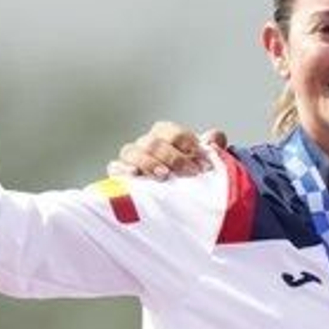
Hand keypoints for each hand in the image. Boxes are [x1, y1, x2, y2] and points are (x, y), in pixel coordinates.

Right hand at [107, 122, 224, 179]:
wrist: (176, 197)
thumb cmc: (189, 173)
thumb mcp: (203, 160)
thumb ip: (211, 146)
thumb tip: (214, 139)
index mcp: (164, 136)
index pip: (169, 131)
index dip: (185, 142)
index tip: (201, 160)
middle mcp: (146, 144)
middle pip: (152, 142)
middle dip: (173, 157)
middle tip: (190, 172)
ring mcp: (131, 159)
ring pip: (131, 151)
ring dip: (149, 162)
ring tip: (165, 175)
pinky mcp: (120, 175)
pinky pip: (114, 167)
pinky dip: (122, 169)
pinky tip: (135, 175)